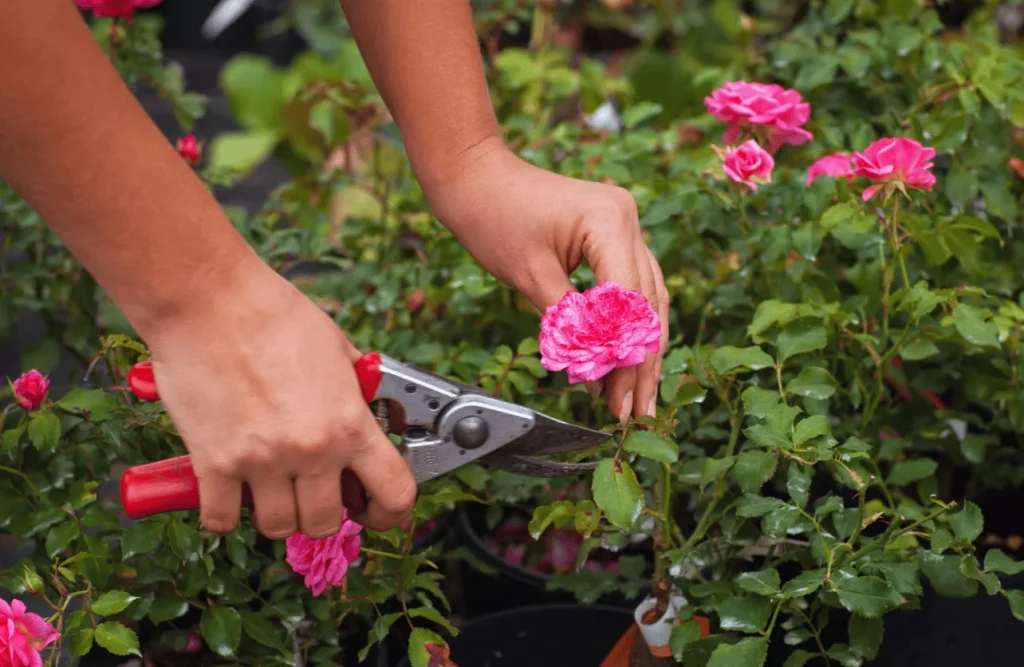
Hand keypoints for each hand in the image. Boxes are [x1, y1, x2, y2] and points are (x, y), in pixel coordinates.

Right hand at [143, 263, 416, 537]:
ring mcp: (261, 461)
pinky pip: (221, 520)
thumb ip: (355, 393)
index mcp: (350, 422)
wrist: (209, 299)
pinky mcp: (213, 464)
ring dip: (277, 514)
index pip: (394, 494)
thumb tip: (368, 416)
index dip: (388, 512)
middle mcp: (311, 449)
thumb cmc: (272, 313)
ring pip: (279, 527)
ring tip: (270, 487)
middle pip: (327, 522)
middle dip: (323, 512)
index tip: (375, 510)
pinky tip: (227, 491)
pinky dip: (224, 513)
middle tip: (312, 491)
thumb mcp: (338, 350)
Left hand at [424, 140, 669, 422]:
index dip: (625, 356)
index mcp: (611, 222)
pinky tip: (626, 360)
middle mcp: (628, 219)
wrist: (475, 175)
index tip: (617, 399)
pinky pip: (630, 284)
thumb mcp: (530, 276)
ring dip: (640, 349)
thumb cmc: (493, 216)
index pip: (629, 302)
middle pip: (646, 304)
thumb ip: (567, 324)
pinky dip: (626, 324)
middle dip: (639, 363)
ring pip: (646, 298)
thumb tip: (594, 372)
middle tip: (634, 412)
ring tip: (637, 398)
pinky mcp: (613, 233)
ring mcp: (624, 224)